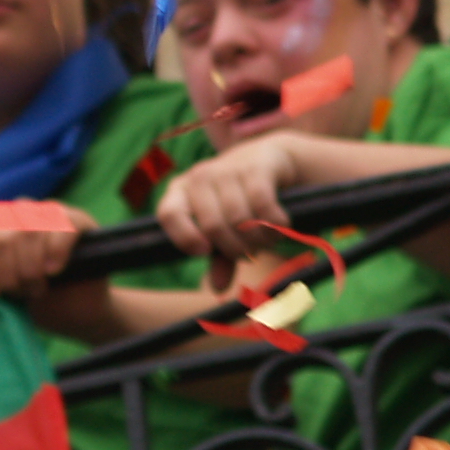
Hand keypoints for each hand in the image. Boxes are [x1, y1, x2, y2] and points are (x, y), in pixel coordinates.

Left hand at [0, 208, 97, 302]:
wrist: (72, 310)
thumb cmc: (26, 298)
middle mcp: (13, 213)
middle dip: (6, 275)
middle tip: (16, 294)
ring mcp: (45, 213)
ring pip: (27, 230)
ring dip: (29, 268)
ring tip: (35, 289)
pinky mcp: (76, 219)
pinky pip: (61, 227)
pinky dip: (55, 251)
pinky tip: (54, 271)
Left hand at [155, 135, 304, 283]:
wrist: (271, 161)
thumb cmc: (238, 200)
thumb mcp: (224, 228)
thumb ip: (218, 257)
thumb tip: (217, 288)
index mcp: (180, 191)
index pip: (169, 214)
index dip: (184, 237)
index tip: (205, 252)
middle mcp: (199, 177)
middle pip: (212, 225)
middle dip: (235, 248)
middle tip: (250, 253)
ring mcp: (227, 168)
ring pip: (239, 219)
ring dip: (258, 240)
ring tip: (267, 242)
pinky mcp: (256, 167)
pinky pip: (263, 205)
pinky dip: (274, 224)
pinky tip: (281, 228)